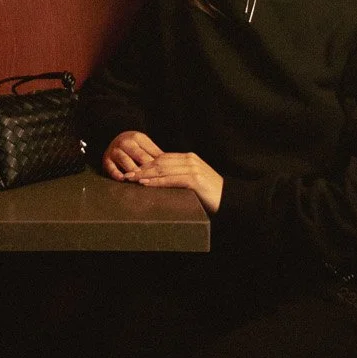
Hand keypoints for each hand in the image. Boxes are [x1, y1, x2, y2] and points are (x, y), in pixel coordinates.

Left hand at [103, 132, 223, 213]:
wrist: (230, 199)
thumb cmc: (210, 193)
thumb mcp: (193, 180)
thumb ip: (179, 175)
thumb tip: (160, 178)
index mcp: (189, 158)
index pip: (162, 158)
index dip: (145, 163)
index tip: (131, 169)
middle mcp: (190, 160)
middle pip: (159, 162)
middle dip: (141, 168)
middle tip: (126, 174)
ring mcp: (193, 168)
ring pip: (163, 169)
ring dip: (145, 174)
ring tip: (131, 178)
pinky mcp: (195, 179)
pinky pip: (171, 179)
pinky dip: (156, 181)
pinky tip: (145, 183)